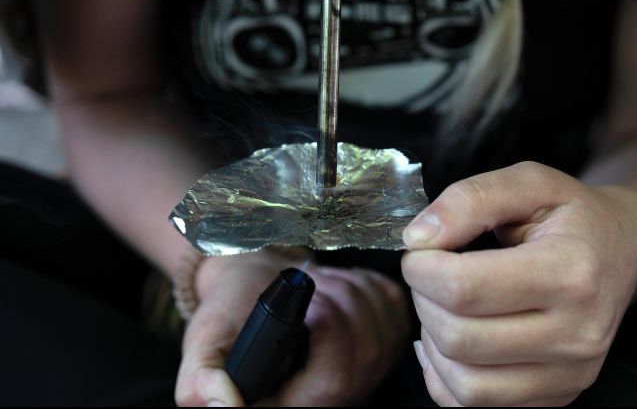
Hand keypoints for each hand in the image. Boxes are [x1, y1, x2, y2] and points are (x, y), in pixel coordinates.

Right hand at [175, 249, 409, 406]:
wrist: (256, 287)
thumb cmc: (229, 318)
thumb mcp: (202, 345)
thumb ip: (200, 382)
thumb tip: (225, 404)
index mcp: (294, 404)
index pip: (333, 382)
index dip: (331, 334)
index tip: (310, 300)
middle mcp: (336, 397)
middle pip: (366, 350)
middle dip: (339, 301)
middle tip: (309, 282)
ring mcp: (368, 371)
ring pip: (382, 326)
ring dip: (350, 289)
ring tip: (317, 284)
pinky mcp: (387, 340)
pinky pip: (393, 309)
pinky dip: (367, 284)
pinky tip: (339, 286)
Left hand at [402, 161, 636, 405]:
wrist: (622, 250)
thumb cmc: (571, 215)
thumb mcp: (529, 182)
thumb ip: (470, 199)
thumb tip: (418, 238)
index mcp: (572, 272)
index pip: (464, 288)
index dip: (421, 268)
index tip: (420, 250)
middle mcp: (578, 333)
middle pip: (459, 338)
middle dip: (423, 301)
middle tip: (430, 273)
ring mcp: (571, 373)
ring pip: (464, 384)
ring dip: (432, 340)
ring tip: (442, 304)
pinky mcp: (558, 396)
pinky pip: (474, 406)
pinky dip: (445, 375)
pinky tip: (451, 340)